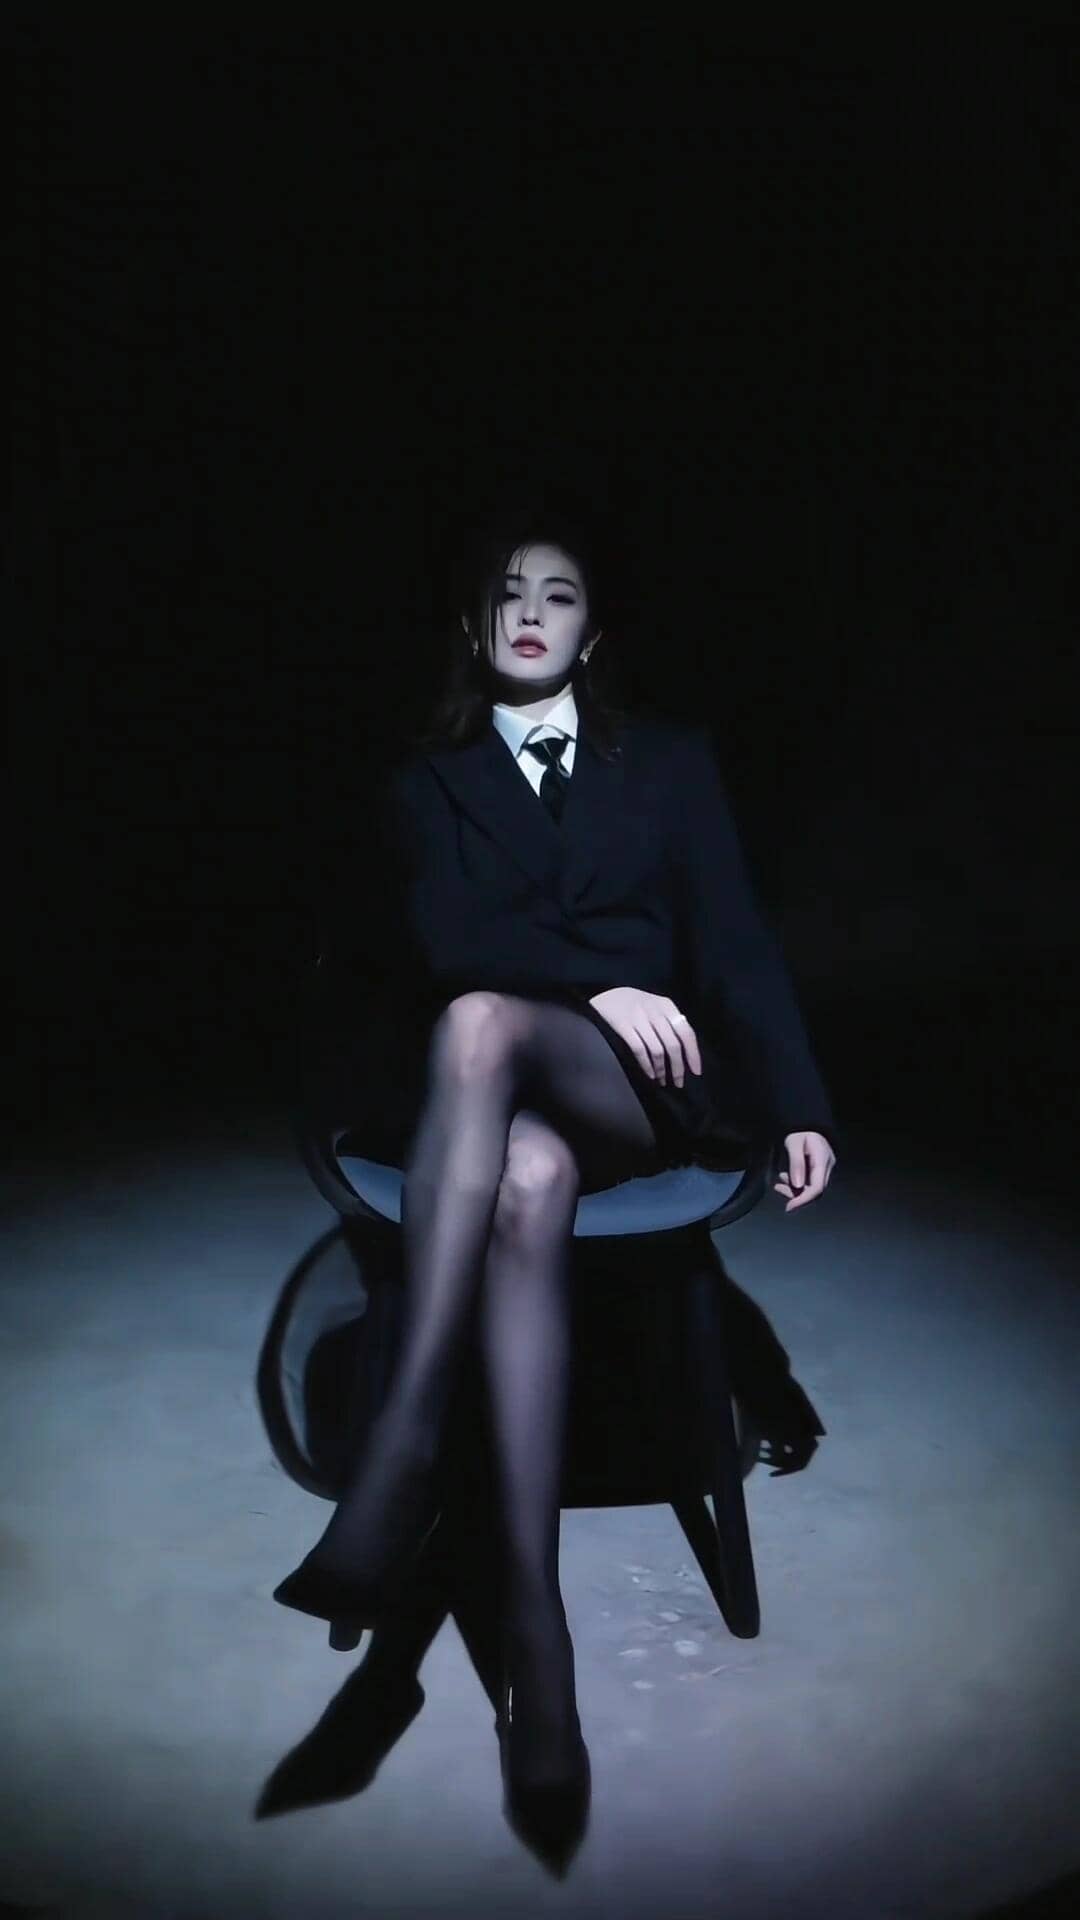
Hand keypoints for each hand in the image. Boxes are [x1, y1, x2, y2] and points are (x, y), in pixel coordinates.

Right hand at [588, 987, 702, 1086]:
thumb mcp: (655, 1005)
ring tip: (662, 1081)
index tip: (696, 1072)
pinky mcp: (623, 1026)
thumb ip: (670, 1021)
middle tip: (679, 1083)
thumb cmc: (634, 1004)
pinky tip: (650, 1075)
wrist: (604, 996)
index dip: (693, 1054)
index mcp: (667, 1005)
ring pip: (657, 1050)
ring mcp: (638, 1018)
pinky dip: (646, 1065)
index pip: (686, 1032)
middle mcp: (655, 1011)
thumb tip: (686, 1050)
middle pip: (673, 1044)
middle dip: (678, 1067)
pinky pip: (639, 1049)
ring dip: (662, 1069)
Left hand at [775, 1131, 835, 1211]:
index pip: (817, 1187)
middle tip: (778, 1188)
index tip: (789, 1207)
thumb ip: (796, 1163)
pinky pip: (809, 1183)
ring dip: (794, 1190)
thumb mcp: (794, 1142)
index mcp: (823, 1160)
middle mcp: (827, 1167)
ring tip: (779, 1183)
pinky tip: (785, 1178)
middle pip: (815, 1191)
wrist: (806, 1123)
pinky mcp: (818, 1170)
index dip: (803, 1199)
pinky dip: (796, 1184)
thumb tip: (798, 1185)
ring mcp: (824, 1169)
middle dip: (796, 1195)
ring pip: (811, 1188)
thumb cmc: (800, 1130)